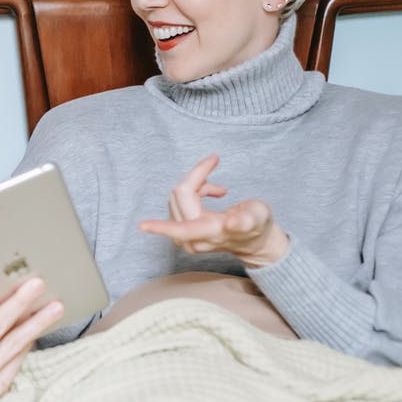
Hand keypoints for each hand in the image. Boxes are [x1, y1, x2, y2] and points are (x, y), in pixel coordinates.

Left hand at [138, 154, 288, 267]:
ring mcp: (186, 238)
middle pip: (181, 196)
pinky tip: (214, 193)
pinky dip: (195, 191)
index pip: (182, 228)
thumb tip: (232, 223)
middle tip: (214, 161)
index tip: (142, 226)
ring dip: (197, 185)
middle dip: (196, 177)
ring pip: (178, 196)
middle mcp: (193, 239)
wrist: (254, 240)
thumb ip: (246, 220)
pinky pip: (180, 202)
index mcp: (210, 233)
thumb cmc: (257, 225)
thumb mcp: (258, 217)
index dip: (162, 227)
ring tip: (219, 190)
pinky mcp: (183, 234)